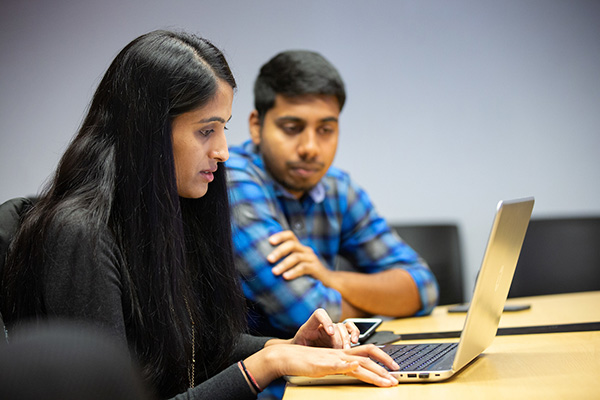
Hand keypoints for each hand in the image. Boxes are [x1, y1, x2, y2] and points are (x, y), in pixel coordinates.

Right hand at [245, 344, 399, 388]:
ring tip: (387, 381)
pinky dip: (349, 366)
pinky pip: (338, 364)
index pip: (367, 352)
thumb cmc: (304, 362)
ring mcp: (333, 358)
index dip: (382, 358)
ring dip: (374, 373)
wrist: (286, 356)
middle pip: (368, 356)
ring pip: (358, 362)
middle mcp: (340, 353)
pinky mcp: (323, 364)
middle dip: (384, 367)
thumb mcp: (327, 364)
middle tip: (397, 377)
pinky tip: (357, 368)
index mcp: (342, 353)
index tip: (393, 369)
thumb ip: (340, 366)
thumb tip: (354, 371)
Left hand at [268, 230, 330, 282]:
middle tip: (268, 259)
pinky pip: (303, 268)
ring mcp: (312, 258)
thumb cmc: (307, 274)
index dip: (280, 236)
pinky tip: (285, 277)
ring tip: (274, 272)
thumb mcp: (295, 265)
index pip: (290, 235)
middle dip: (279, 251)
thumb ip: (284, 261)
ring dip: (283, 264)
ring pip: (296, 257)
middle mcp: (306, 250)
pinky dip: (293, 272)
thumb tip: (265, 262)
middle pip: (291, 244)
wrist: (328, 282)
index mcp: (299, 248)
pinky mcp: (316, 268)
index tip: (269, 241)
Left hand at [291, 308, 358, 348]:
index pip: (319, 314)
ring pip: (345, 327)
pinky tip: (354, 342)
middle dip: (340, 339)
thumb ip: (304, 350)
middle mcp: (324, 325)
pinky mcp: (341, 335)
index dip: (326, 320)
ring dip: (348, 338)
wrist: (301, 353)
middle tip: (341, 350)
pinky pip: (351, 330)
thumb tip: (308, 354)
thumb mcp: (298, 349)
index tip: (330, 333)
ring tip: (348, 348)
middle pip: (335, 326)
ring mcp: (333, 329)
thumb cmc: (300, 350)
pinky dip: (355, 334)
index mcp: (310, 326)